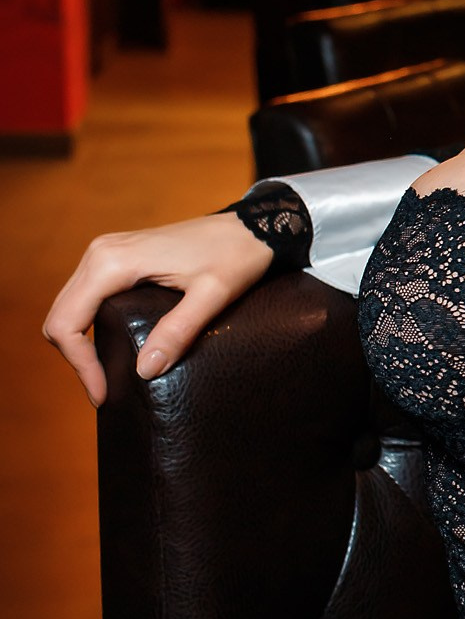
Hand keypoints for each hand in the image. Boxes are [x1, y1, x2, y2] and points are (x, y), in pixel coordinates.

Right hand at [43, 212, 273, 406]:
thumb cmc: (235, 255)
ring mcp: (105, 252)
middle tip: (103, 391)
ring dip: (78, 344)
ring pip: (68, 307)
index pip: (68, 323)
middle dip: (76, 359)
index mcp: (113, 262)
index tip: (103, 394)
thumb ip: (178, 331)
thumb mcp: (212, 296)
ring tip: (105, 376)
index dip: (80, 365)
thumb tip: (144, 371)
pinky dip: (87, 326)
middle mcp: (99, 253)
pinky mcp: (115, 256)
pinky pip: (84, 297)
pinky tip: (110, 347)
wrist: (250, 225)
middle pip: (60, 316)